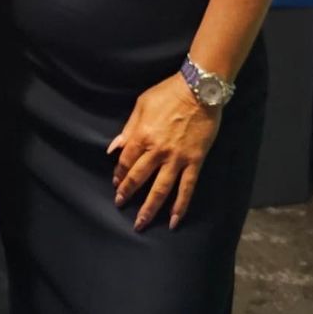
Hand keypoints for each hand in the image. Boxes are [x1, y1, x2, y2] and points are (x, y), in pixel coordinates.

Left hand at [107, 73, 221, 232]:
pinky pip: (187, 188)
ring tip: (141, 224)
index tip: (116, 183)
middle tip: (120, 205)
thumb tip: (113, 148)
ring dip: (150, 208)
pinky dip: (180, 206)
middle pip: (139, 177)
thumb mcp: (142, 104)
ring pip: (161, 189)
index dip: (119, 174)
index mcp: (143, 135)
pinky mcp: (194, 161)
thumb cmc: (168, 93)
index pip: (126, 161)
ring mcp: (177, 158)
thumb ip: (128, 128)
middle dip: (128, 193)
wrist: (199, 89)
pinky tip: (174, 221)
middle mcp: (158, 151)